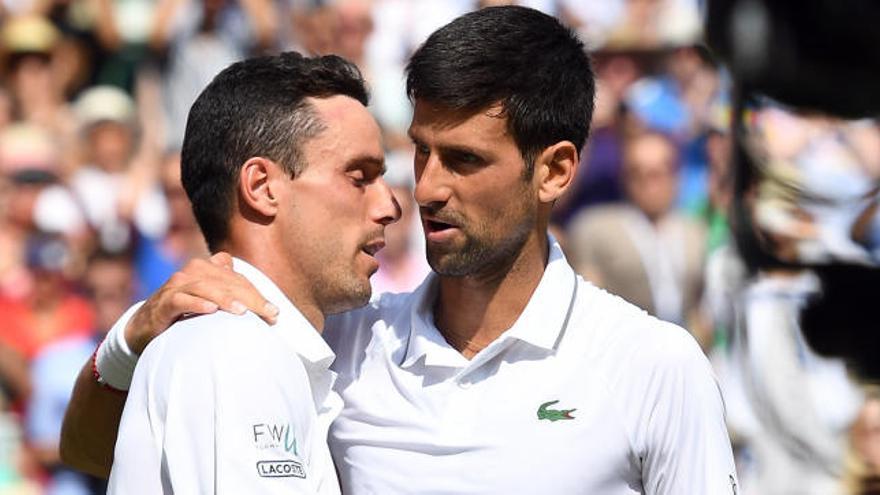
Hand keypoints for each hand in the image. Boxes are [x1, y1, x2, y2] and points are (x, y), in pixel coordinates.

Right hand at [125, 253, 278, 353]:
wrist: (146, 327)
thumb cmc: (186, 315)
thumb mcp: (213, 303)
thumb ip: (237, 299)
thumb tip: (274, 312)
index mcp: (207, 269)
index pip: (238, 279)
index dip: (257, 295)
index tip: (275, 314)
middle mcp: (192, 272)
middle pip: (226, 282)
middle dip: (249, 298)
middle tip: (267, 314)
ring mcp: (176, 286)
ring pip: (205, 287)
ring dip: (225, 299)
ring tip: (243, 312)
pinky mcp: (162, 302)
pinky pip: (180, 300)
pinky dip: (195, 304)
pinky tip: (210, 310)